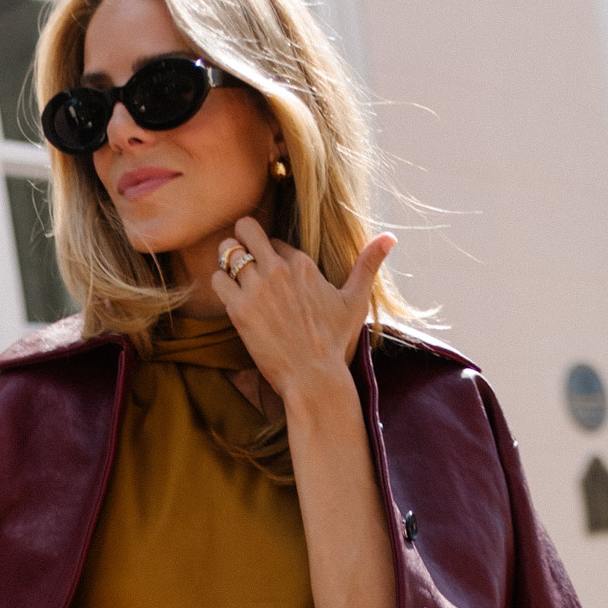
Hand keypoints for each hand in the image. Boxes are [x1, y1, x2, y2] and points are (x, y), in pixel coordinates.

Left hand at [210, 219, 396, 408]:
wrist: (314, 379)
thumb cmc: (334, 344)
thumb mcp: (355, 302)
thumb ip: (368, 264)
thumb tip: (390, 236)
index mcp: (303, 264)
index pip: (275, 240)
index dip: (272, 255)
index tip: (275, 276)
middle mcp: (279, 269)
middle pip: (246, 229)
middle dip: (241, 239)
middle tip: (242, 260)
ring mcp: (258, 287)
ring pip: (226, 251)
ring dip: (226, 262)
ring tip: (234, 280)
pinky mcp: (240, 308)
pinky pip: (217, 279)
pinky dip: (220, 286)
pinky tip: (230, 299)